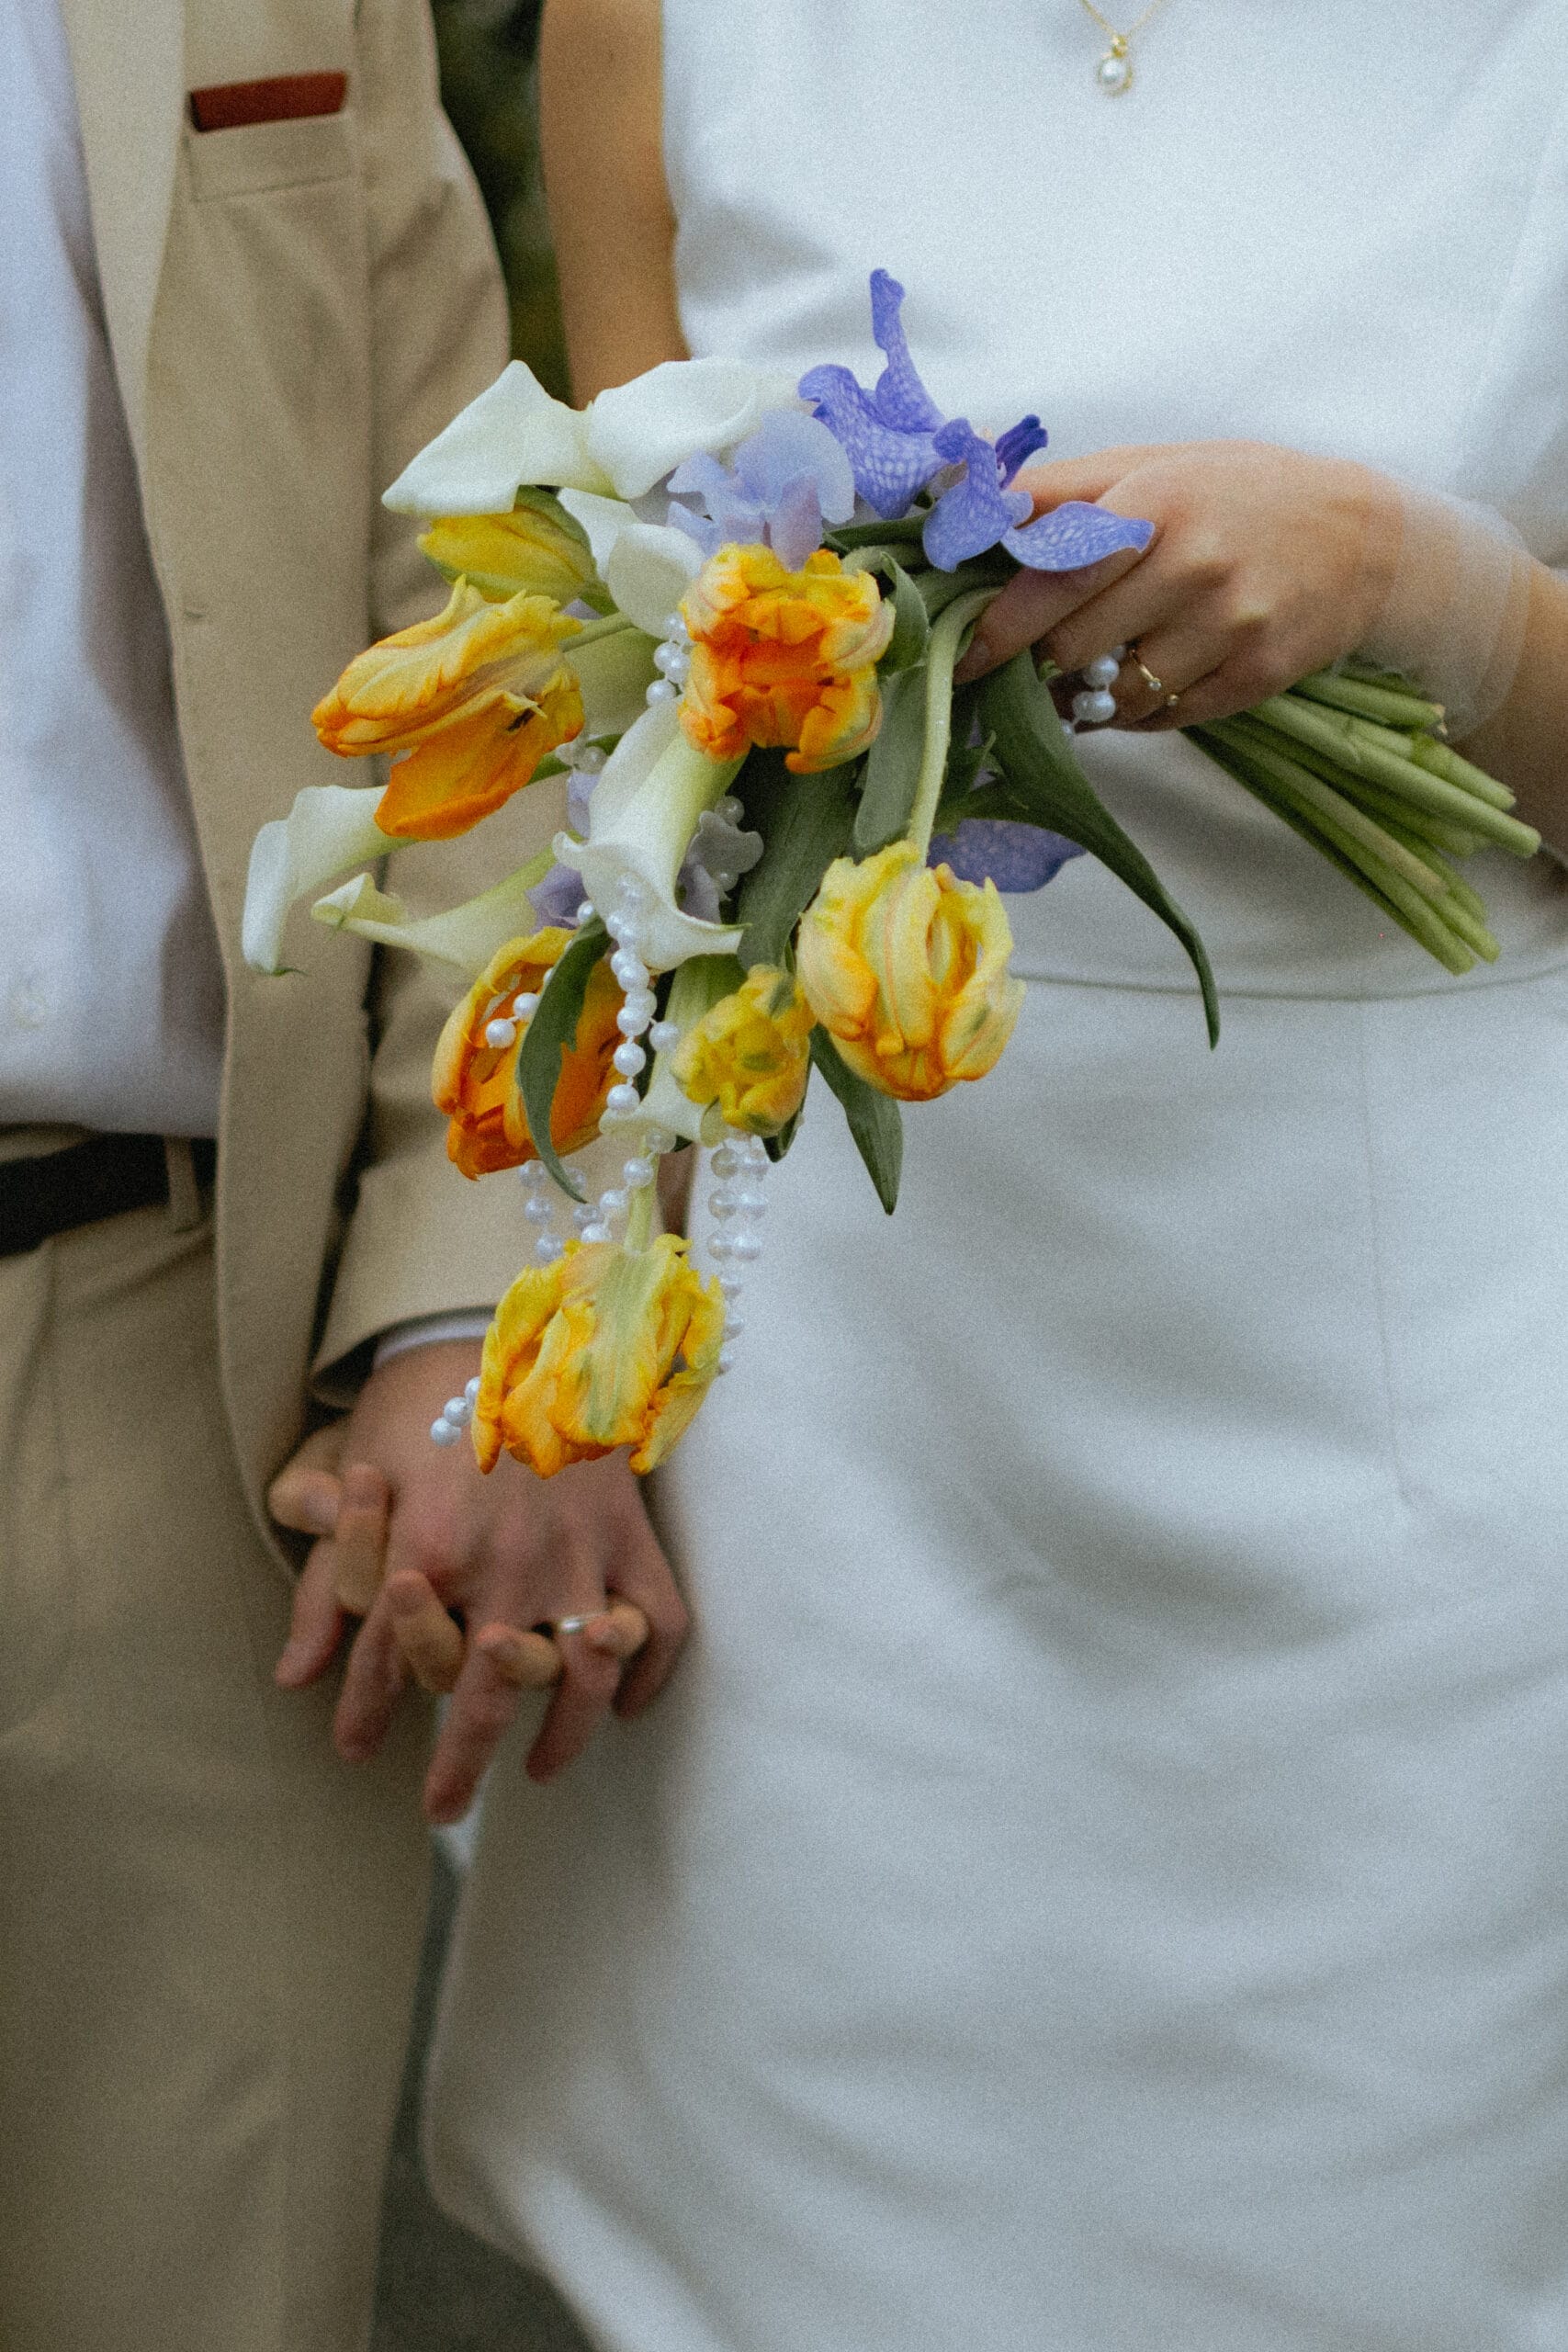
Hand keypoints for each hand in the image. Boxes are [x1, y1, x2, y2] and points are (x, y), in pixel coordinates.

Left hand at [267, 1342, 688, 1818]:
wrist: (517, 1318)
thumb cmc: (426, 1398)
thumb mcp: (361, 1476)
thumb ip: (335, 1582)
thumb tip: (296, 1677)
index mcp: (430, 1548)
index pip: (389, 1664)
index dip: (365, 1716)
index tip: (355, 1753)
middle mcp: (507, 1563)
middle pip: (486, 1698)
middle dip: (459, 1766)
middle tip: (442, 1809)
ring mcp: (580, 1552)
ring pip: (583, 1679)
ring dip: (563, 1738)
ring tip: (539, 1769)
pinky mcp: (633, 1534)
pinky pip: (659, 1625)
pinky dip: (648, 1674)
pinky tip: (627, 1707)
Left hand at [957, 440, 1403, 729]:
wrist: (1363, 538)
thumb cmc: (1237, 495)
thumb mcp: (1153, 464)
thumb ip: (1058, 489)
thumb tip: (961, 494)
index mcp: (1157, 503)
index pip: (1054, 578)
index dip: (999, 626)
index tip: (964, 655)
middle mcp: (1195, 566)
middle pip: (1073, 648)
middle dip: (1039, 663)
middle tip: (1030, 661)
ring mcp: (1230, 627)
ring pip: (1114, 695)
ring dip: (1083, 697)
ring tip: (1083, 676)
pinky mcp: (1255, 677)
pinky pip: (1161, 719)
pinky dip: (1133, 714)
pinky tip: (1136, 686)